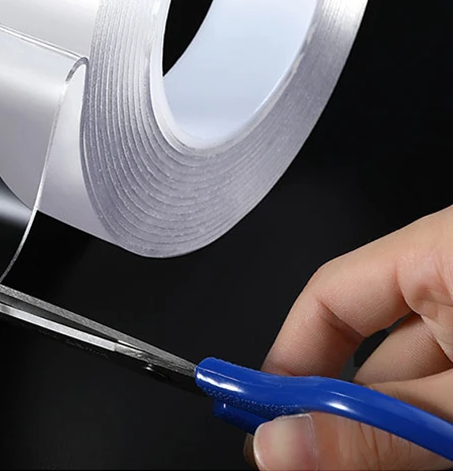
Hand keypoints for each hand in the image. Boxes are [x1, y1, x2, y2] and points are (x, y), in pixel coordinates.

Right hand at [246, 205, 452, 469]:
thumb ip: (376, 426)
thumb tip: (282, 443)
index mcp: (443, 249)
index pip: (330, 292)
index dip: (290, 356)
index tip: (263, 413)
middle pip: (371, 344)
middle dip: (345, 410)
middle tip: (311, 459)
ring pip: (416, 374)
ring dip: (397, 430)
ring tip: (369, 463)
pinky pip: (448, 382)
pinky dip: (433, 428)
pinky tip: (420, 458)